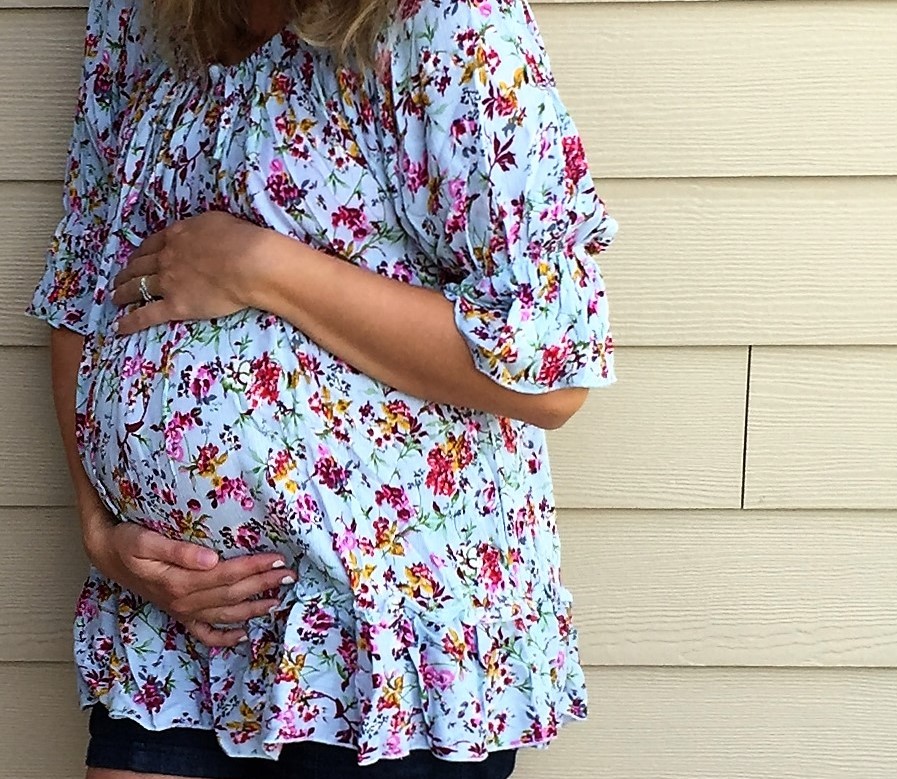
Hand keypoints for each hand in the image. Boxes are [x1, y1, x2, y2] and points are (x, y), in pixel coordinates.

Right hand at [82, 505, 295, 646]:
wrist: (105, 554)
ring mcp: (182, 610)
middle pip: (232, 594)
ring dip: (253, 609)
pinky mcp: (178, 614)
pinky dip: (224, 637)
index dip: (254, 567)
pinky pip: (204, 633)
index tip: (277, 558)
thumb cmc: (126, 542)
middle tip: (289, 575)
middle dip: (262, 584)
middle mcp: (184, 601)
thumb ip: (179, 551)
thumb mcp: (146, 541)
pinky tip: (243, 636)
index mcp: (179, 582)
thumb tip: (212, 558)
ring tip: (278, 601)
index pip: (227, 575)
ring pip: (225, 615)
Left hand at [109, 211, 273, 334]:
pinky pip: (146, 315)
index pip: (152, 244)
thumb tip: (201, 232)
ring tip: (115, 298)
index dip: (141, 252)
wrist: (247, 263)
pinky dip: (130, 322)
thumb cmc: (240, 239)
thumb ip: (201, 228)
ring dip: (123, 293)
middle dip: (127, 272)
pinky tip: (119, 328)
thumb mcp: (216, 221)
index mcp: (176, 236)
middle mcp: (166, 258)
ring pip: (137, 288)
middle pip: (139, 266)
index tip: (137, 258)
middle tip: (120, 278)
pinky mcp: (175, 306)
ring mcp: (168, 283)